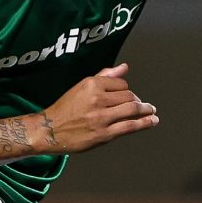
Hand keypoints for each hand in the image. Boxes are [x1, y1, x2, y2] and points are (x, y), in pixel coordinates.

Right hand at [42, 64, 158, 154]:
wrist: (49, 130)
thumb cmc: (65, 108)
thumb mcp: (82, 87)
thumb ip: (104, 76)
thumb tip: (124, 67)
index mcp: (92, 84)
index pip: (121, 84)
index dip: (127, 91)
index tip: (128, 96)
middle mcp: (97, 99)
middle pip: (129, 96)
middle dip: (137, 101)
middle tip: (142, 105)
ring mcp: (101, 117)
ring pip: (132, 109)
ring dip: (146, 110)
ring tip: (152, 111)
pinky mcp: (104, 134)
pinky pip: (129, 126)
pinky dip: (145, 123)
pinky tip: (152, 121)